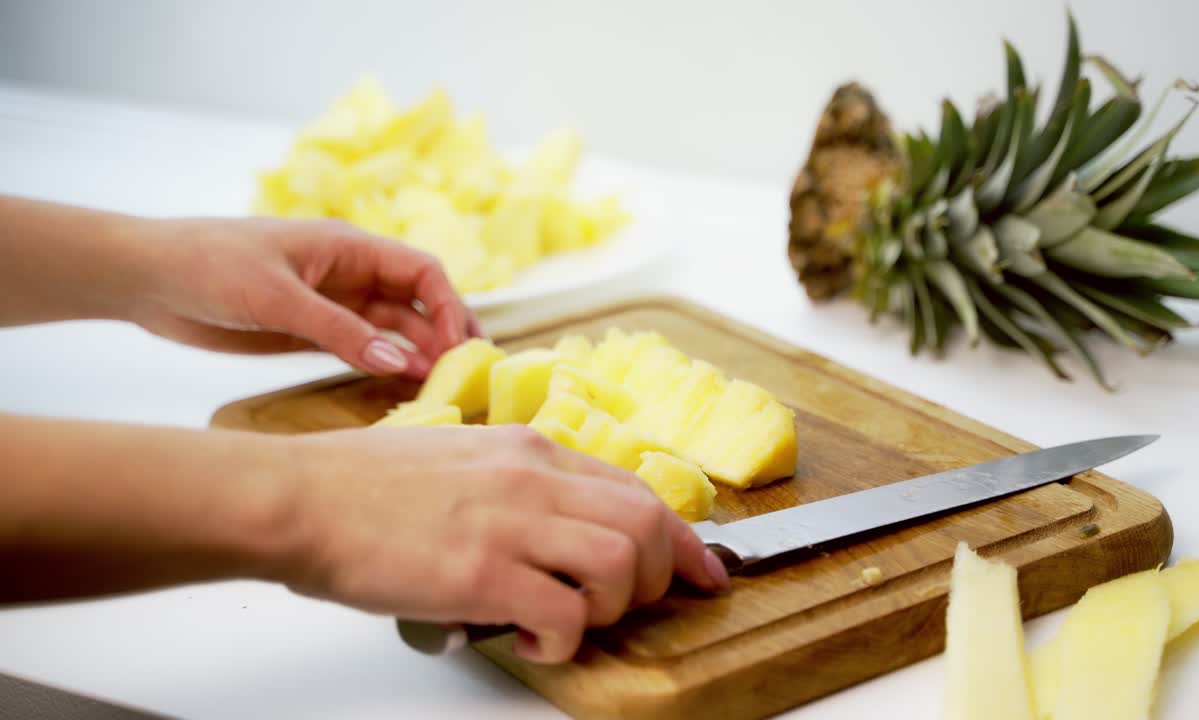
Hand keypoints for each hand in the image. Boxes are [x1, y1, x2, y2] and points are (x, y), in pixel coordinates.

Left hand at [130, 216, 480, 378]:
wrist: (147, 278)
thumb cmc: (210, 266)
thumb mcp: (277, 298)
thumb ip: (339, 331)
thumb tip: (400, 363)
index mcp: (349, 246)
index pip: (421, 271)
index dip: (448, 306)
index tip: (456, 347)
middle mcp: (349, 273)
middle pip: (415, 302)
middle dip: (444, 333)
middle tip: (467, 373)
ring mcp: (332, 304)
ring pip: (392, 328)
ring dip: (416, 354)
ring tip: (438, 387)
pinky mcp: (310, 331)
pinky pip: (361, 348)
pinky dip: (383, 365)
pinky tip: (399, 387)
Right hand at [280, 424, 732, 663]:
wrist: (298, 497)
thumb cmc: (362, 485)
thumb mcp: (461, 457)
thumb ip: (518, 484)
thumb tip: (555, 529)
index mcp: (530, 449)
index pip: (639, 489)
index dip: (682, 539)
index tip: (702, 570)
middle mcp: (531, 477)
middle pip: (647, 525)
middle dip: (655, 579)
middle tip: (623, 608)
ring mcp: (508, 521)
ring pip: (620, 564)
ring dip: (611, 609)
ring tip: (569, 623)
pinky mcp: (479, 570)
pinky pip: (564, 616)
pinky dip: (562, 643)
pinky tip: (528, 641)